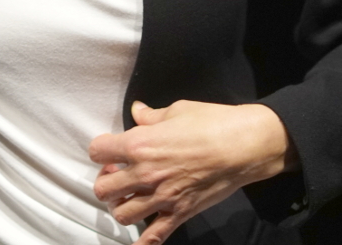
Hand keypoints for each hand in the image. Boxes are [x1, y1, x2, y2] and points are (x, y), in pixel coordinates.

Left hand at [89, 100, 296, 244]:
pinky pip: (154, 236)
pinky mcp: (180, 212)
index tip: (110, 149)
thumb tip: (137, 111)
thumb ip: (151, 116)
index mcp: (139, 144)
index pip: (97, 151)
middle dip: (106, 182)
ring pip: (122, 214)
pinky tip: (140, 239)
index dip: (101, 150)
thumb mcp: (177, 110)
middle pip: (103, 188)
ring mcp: (162, 197)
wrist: (244, 146)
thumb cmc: (212, 122)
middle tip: (119, 174)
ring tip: (131, 197)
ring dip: (122, 206)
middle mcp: (145, 173)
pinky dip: (144, 241)